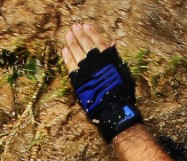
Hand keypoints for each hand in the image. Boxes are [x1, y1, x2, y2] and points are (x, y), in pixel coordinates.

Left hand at [62, 23, 141, 142]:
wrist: (113, 108)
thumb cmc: (122, 91)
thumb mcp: (122, 71)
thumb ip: (115, 57)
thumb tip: (112, 42)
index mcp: (108, 58)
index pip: (98, 42)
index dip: (92, 33)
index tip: (86, 26)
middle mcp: (95, 61)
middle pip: (85, 44)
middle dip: (79, 35)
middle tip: (74, 27)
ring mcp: (85, 69)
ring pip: (76, 52)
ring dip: (71, 42)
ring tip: (68, 35)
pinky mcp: (77, 79)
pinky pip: (70, 65)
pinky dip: (67, 57)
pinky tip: (64, 50)